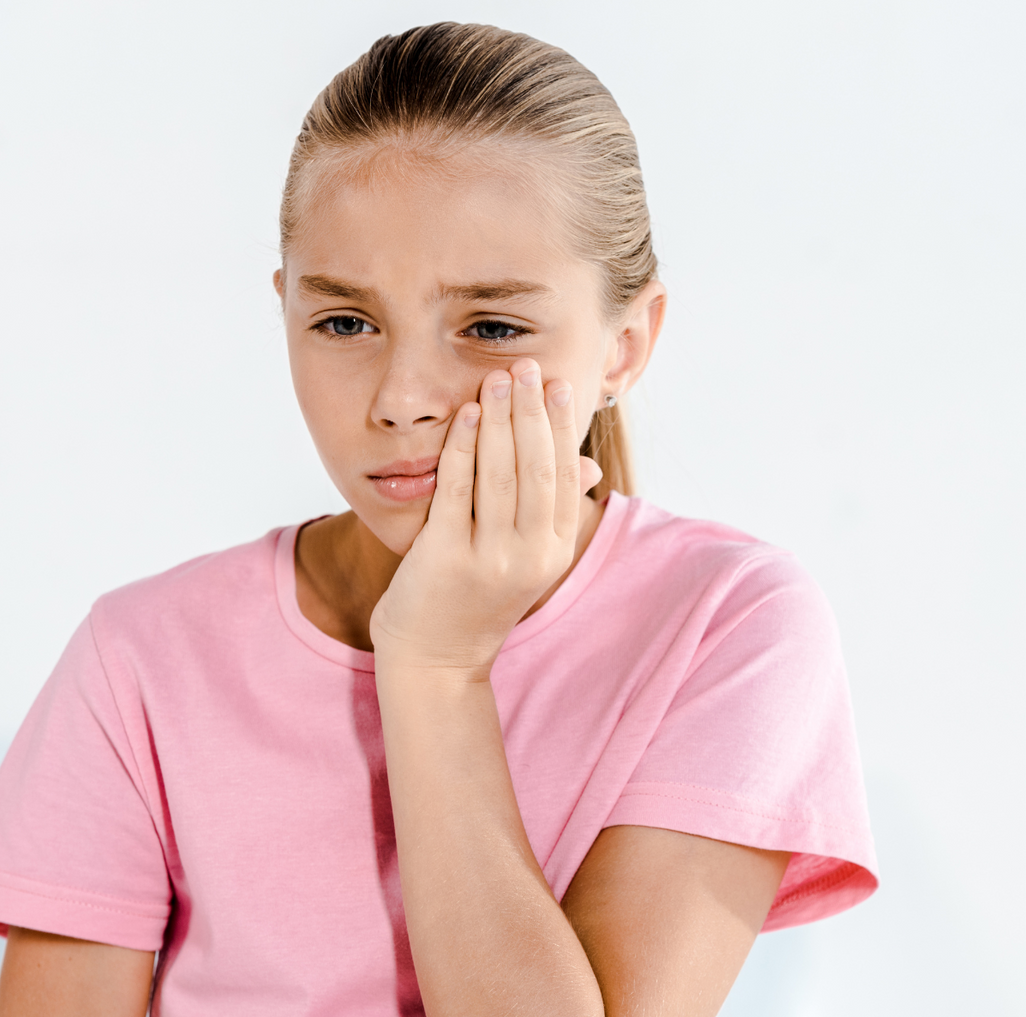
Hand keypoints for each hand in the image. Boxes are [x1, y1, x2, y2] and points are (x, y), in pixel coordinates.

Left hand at [369, 358, 601, 676]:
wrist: (436, 659)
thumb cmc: (477, 601)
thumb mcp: (526, 560)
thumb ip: (551, 510)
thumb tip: (589, 465)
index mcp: (553, 551)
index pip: (563, 475)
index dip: (562, 426)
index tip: (559, 384)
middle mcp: (528, 555)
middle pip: (536, 467)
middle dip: (533, 411)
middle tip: (527, 367)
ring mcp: (487, 557)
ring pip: (500, 473)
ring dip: (500, 419)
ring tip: (499, 379)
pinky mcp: (444, 555)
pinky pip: (457, 489)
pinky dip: (464, 446)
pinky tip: (467, 414)